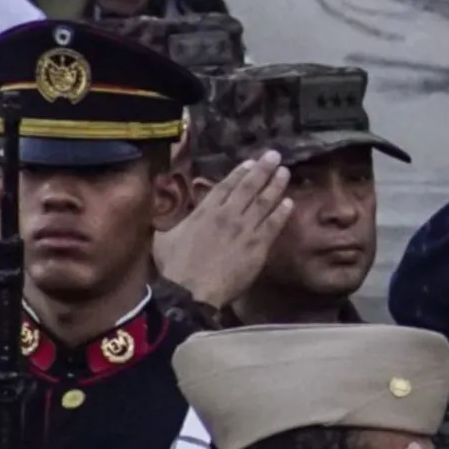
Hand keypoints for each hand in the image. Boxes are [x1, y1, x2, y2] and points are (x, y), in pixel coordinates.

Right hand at [155, 152, 292, 308]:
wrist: (192, 291)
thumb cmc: (174, 267)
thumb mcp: (163, 236)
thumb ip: (169, 218)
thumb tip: (159, 203)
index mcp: (204, 211)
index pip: (225, 186)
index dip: (239, 173)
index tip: (250, 161)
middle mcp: (227, 215)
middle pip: (248, 188)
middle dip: (262, 170)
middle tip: (275, 156)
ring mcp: (245, 230)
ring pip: (264, 202)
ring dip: (275, 186)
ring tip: (285, 172)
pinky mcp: (258, 247)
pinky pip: (273, 225)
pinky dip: (281, 213)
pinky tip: (289, 203)